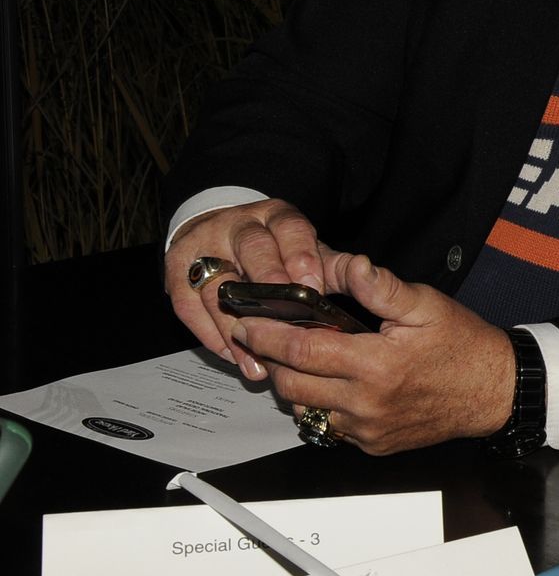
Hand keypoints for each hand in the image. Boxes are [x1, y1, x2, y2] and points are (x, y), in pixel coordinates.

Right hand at [164, 198, 326, 379]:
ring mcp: (203, 245)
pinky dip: (210, 334)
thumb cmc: (275, 249)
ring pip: (217, 284)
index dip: (301, 256)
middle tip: (282, 320)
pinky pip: (189, 305)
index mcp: (276, 216)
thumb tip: (363, 281)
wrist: (219, 232)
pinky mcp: (178, 271)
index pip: (291, 228)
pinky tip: (233, 356)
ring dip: (237, 325)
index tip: (313, 286)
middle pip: (252, 249)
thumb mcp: (304, 250)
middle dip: (267, 284)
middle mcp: (238, 225)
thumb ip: (330, 266)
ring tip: (259, 358)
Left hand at [226, 253, 515, 453]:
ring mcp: (367, 430)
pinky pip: (328, 428)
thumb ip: (381, 287)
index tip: (246, 322)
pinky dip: (319, 405)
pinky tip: (330, 384)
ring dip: (292, 385)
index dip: (266, 335)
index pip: (301, 349)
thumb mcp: (426, 305)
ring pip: (304, 410)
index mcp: (375, 365)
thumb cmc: (463, 345)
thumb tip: (350, 266)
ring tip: (296, 359)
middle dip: (269, 360)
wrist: (495, 392)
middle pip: (290, 386)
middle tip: (263, 338)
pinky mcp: (373, 445)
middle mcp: (365, 403)